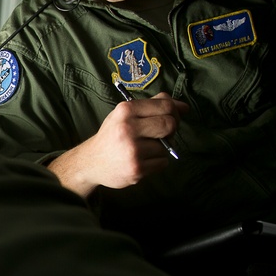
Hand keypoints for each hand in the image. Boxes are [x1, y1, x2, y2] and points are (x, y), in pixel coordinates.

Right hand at [49, 92, 187, 196]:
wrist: (92, 162)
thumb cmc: (113, 135)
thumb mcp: (126, 114)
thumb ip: (152, 106)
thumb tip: (184, 107)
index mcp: (125, 111)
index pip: (165, 105)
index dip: (175, 110)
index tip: (175, 115)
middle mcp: (127, 129)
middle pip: (170, 124)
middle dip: (172, 129)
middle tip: (164, 133)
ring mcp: (132, 150)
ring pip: (167, 146)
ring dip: (162, 148)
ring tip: (145, 148)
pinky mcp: (137, 169)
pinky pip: (162, 162)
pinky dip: (157, 161)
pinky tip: (143, 159)